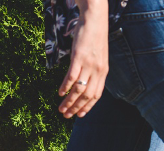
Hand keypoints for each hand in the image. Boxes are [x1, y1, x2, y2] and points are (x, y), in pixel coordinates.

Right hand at [59, 0, 108, 118]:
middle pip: (87, 95)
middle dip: (77, 108)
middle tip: (67, 116)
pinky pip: (72, 75)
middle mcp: (98, 71)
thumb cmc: (95, 39)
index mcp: (103, 73)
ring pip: (79, 89)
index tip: (80, 115)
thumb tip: (88, 81)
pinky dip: (66, 86)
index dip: (89, 107)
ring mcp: (89, 64)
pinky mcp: (79, 57)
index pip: (97, 95)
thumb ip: (95, 70)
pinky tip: (60, 93)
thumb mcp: (99, 57)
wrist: (95, 21)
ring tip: (61, 109)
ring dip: (69, 101)